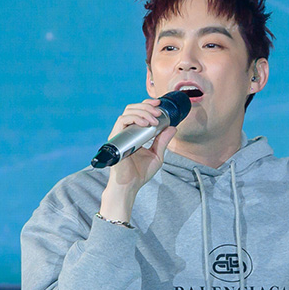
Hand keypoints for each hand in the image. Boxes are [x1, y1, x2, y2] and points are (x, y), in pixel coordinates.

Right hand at [99, 100, 178, 221]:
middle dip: (147, 106)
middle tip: (158, 112)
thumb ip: (163, 141)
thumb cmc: (140, 173)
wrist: (130, 185)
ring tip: (154, 119)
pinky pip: (122, 121)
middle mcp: (125, 131)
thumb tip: (172, 127)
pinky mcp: (116, 138)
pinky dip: (135, 118)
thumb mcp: (157, 155)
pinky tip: (145, 123)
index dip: (147, 105)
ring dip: (143, 112)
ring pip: (127, 112)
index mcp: (134, 133)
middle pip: (132, 108)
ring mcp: (120, 134)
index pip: (138, 112)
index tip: (159, 104)